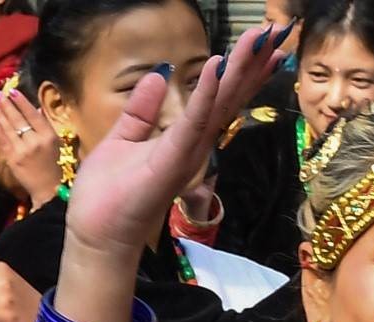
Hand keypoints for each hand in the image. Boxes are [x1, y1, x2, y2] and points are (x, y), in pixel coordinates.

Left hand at [0, 89, 61, 207]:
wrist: (49, 189)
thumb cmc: (54, 164)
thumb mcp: (55, 143)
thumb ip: (44, 125)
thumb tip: (35, 109)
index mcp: (48, 136)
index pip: (33, 115)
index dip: (21, 102)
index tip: (12, 91)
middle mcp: (35, 142)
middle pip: (18, 119)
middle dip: (5, 104)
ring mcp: (22, 151)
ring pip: (8, 128)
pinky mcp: (12, 159)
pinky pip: (3, 140)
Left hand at [63, 22, 291, 261]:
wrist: (97, 234)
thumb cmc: (108, 196)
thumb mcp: (122, 140)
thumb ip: (141, 111)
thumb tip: (159, 76)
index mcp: (183, 141)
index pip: (217, 100)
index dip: (239, 72)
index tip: (260, 46)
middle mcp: (193, 147)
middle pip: (228, 99)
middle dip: (252, 66)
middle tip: (277, 34)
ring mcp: (186, 155)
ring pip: (218, 106)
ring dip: (238, 72)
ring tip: (259, 41)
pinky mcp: (171, 162)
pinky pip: (192, 123)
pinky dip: (205, 95)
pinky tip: (217, 68)